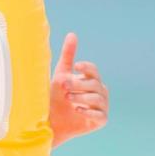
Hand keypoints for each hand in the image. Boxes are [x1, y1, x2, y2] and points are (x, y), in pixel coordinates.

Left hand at [49, 32, 107, 146]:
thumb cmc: (57, 97)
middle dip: (79, 84)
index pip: (93, 71)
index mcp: (91, 80)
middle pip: (95, 84)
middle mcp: (100, 92)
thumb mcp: (61, 74)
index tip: (76, 66)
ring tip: (68, 99)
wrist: (52, 121)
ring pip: (97, 99)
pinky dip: (89, 112)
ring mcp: (102, 107)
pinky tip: (77, 110)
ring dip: (81, 98)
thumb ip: (68, 55)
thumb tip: (72, 34)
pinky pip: (100, 115)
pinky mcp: (101, 120)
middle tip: (64, 86)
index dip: (87, 68)